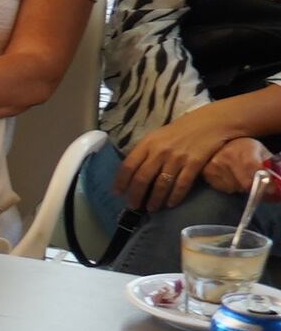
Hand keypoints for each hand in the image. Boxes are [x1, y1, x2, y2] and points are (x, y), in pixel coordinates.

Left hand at [118, 107, 249, 208]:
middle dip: (136, 195)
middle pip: (142, 178)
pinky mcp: (194, 164)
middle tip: (134, 206)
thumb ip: (146, 151)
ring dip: (155, 199)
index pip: (128, 165)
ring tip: (152, 208)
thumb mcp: (158, 136)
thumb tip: (132, 172)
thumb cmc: (182, 129)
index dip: (121, 182)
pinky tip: (171, 204)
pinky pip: (182, 185)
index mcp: (148, 143)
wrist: (212, 122)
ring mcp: (177, 158)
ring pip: (161, 184)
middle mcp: (160, 151)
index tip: (118, 193)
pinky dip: (175, 197)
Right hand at [205, 136, 271, 196]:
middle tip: (254, 182)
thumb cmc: (243, 147)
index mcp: (243, 149)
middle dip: (252, 186)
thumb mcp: (259, 150)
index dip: (264, 182)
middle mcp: (226, 157)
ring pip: (234, 188)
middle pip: (245, 183)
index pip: (254, 169)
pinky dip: (229, 186)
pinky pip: (223, 188)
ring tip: (239, 176)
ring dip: (240, 186)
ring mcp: (214, 166)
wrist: (218, 140)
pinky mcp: (206, 173)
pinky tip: (229, 176)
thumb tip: (275, 182)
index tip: (271, 189)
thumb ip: (267, 164)